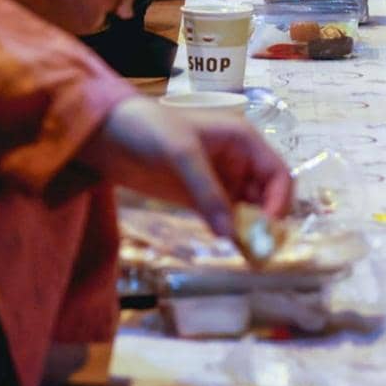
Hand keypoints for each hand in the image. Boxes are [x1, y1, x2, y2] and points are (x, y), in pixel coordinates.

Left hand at [78, 97, 292, 237]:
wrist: (107, 133)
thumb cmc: (149, 129)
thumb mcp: (181, 154)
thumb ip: (207, 192)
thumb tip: (231, 233)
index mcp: (244, 141)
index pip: (277, 173)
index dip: (279, 199)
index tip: (269, 228)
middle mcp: (239, 161)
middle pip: (267, 194)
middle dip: (267, 220)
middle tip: (260, 249)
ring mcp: (221, 180)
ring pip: (249, 209)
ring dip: (251, 230)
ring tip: (249, 256)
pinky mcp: (202, 197)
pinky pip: (226, 217)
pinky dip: (231, 232)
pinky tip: (231, 248)